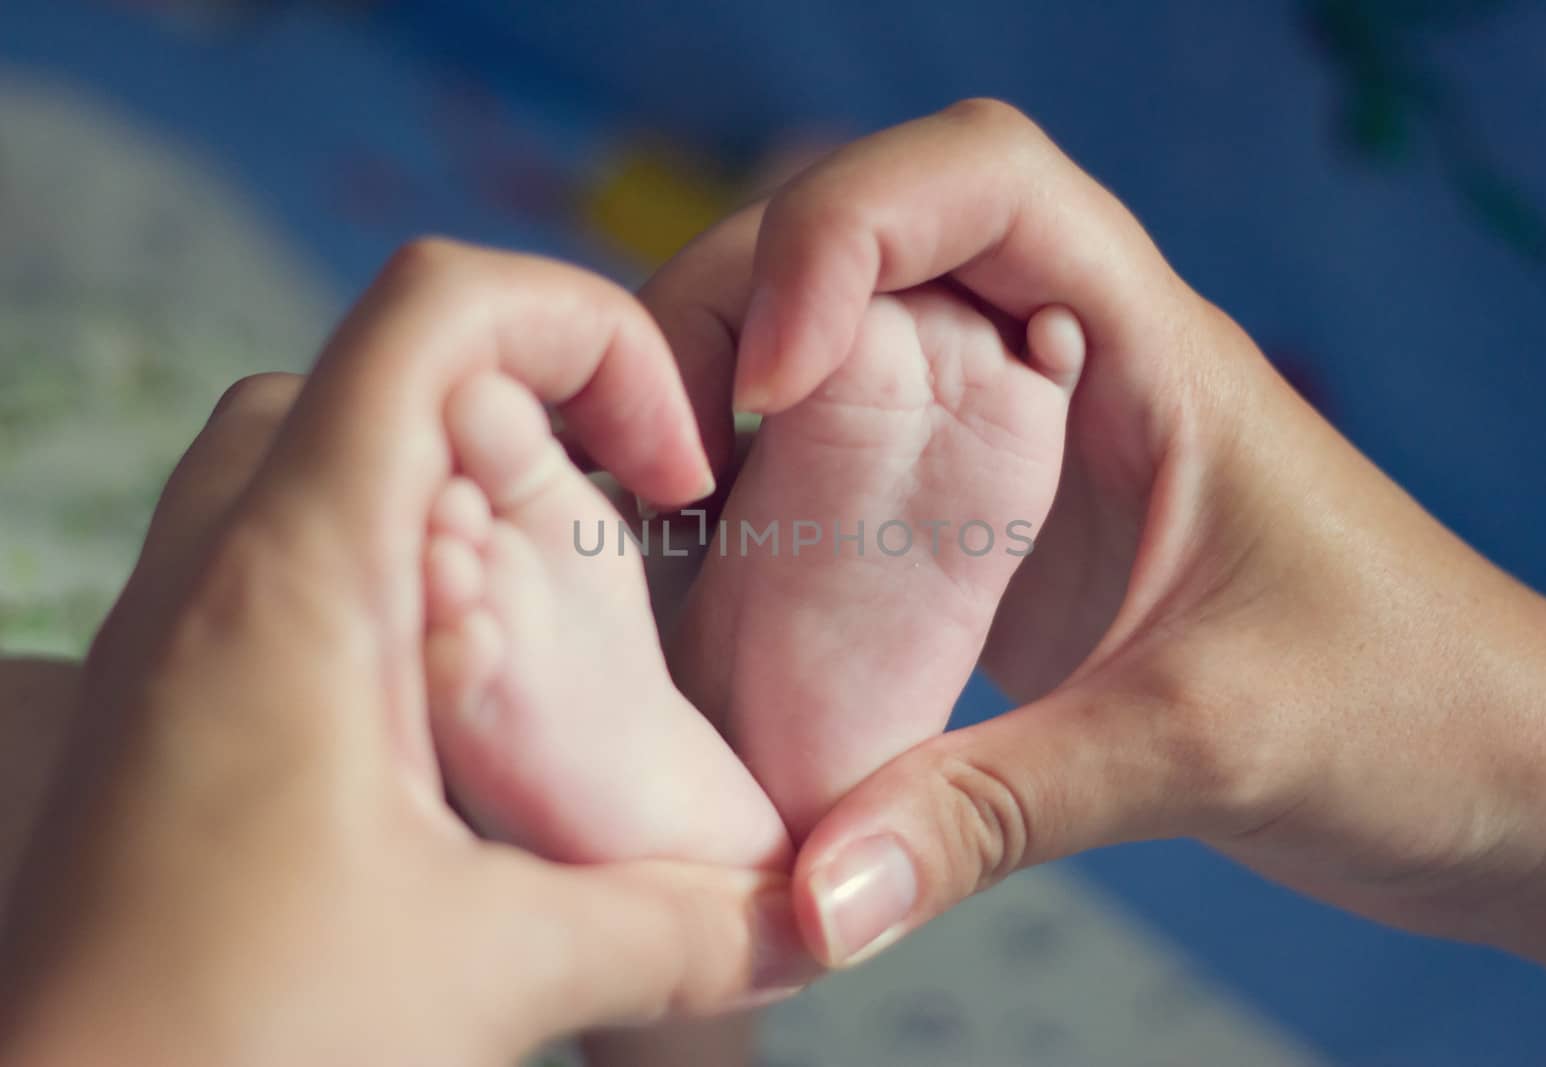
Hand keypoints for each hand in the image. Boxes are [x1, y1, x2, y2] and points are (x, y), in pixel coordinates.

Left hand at [0, 244, 804, 1066]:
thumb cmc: (224, 1048)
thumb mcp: (496, 970)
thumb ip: (684, 926)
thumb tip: (808, 919)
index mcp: (300, 575)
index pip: (433, 308)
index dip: (583, 331)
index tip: (666, 471)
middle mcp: (216, 569)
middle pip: (378, 365)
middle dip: (529, 404)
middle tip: (614, 522)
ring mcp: (170, 627)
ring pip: (311, 448)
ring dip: (447, 483)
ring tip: (542, 604)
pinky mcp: (163, 697)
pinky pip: (271, 548)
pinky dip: (384, 563)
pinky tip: (451, 696)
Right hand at [639, 101, 1545, 985]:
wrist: (1493, 783)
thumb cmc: (1408, 717)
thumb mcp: (1202, 747)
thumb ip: (1000, 811)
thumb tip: (811, 901)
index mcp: (1152, 347)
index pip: (980, 177)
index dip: (842, 233)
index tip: (769, 381)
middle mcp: (1074, 365)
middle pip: (867, 244)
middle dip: (734, 314)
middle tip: (659, 464)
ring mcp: (1029, 444)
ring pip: (844, 346)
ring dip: (733, 403)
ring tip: (661, 523)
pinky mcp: (1002, 531)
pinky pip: (857, 466)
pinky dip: (770, 504)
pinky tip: (727, 591)